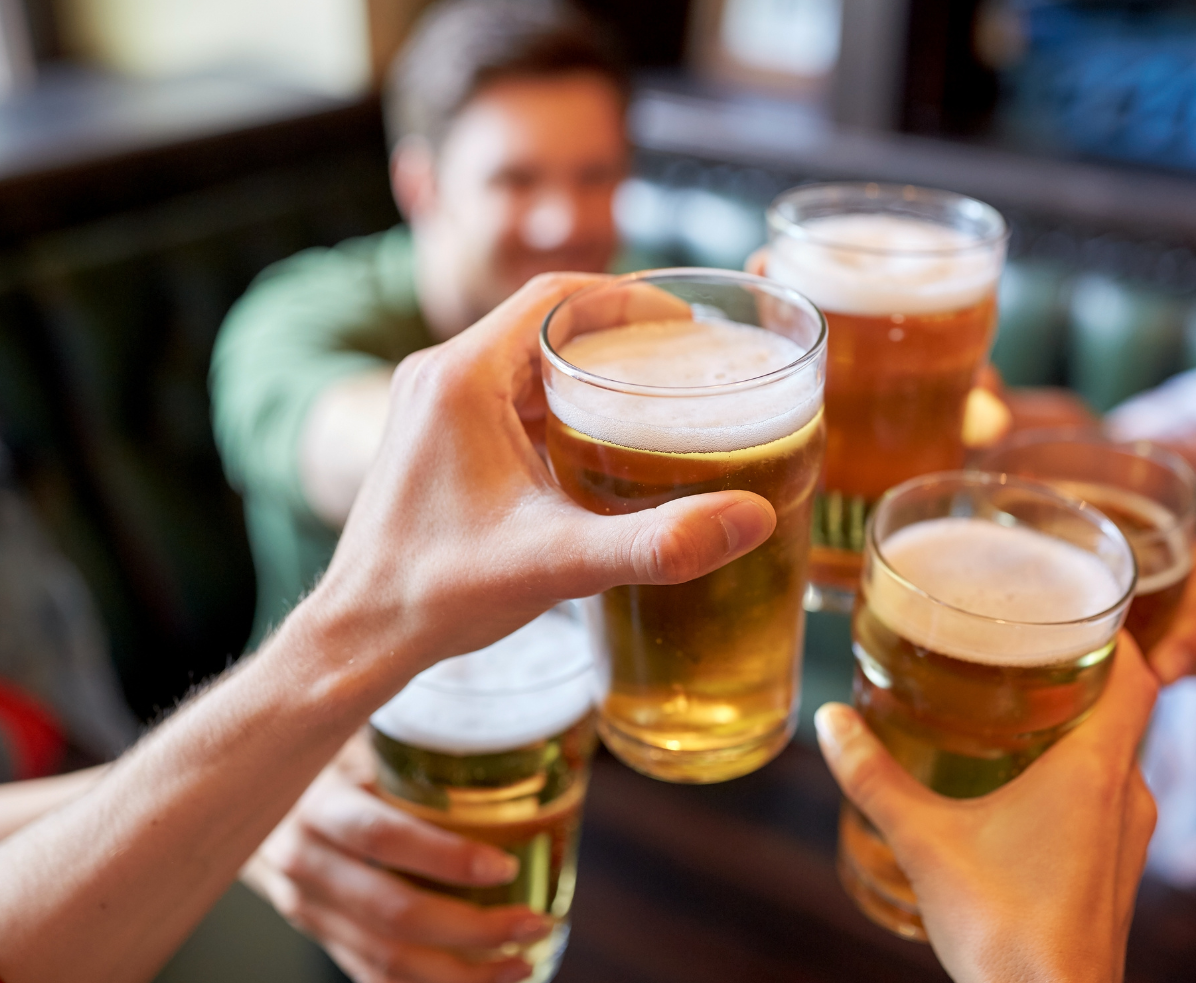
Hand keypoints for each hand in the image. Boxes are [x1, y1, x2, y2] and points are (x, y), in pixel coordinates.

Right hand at [244, 732, 542, 982]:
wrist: (236, 794)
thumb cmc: (317, 756)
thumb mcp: (351, 733)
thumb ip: (410, 736)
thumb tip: (496, 699)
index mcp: (320, 804)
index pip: (385, 837)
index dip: (448, 858)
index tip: (507, 868)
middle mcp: (307, 863)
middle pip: (395, 914)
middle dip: (475, 929)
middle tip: (536, 922)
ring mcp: (307, 909)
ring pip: (386, 960)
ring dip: (460, 974)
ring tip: (521, 962)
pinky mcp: (317, 934)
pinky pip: (371, 974)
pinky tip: (474, 980)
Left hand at [303, 271, 778, 678]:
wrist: (360, 635)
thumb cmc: (438, 592)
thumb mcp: (558, 563)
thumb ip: (656, 542)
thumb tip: (750, 518)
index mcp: (463, 378)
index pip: (553, 296)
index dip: (625, 298)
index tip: (685, 321)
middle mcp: (442, 377)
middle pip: (545, 321)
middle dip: (618, 332)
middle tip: (686, 359)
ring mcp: (435, 407)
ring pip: (525, 358)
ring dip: (588, 367)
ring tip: (657, 393)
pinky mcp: (438, 439)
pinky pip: (508, 394)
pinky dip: (560, 401)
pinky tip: (604, 443)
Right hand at [816, 635, 1158, 982]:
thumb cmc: (1001, 928)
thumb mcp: (924, 840)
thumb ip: (874, 776)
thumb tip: (832, 721)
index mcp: (1096, 770)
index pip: (1139, 676)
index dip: (1119, 634)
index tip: (1081, 608)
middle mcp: (1128, 795)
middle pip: (1126, 711)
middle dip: (1084, 676)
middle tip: (1031, 649)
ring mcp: (1130, 839)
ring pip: (1118, 759)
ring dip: (1082, 729)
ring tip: (1023, 709)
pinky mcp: (1117, 873)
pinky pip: (1111, 800)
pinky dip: (1081, 776)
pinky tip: (1028, 785)